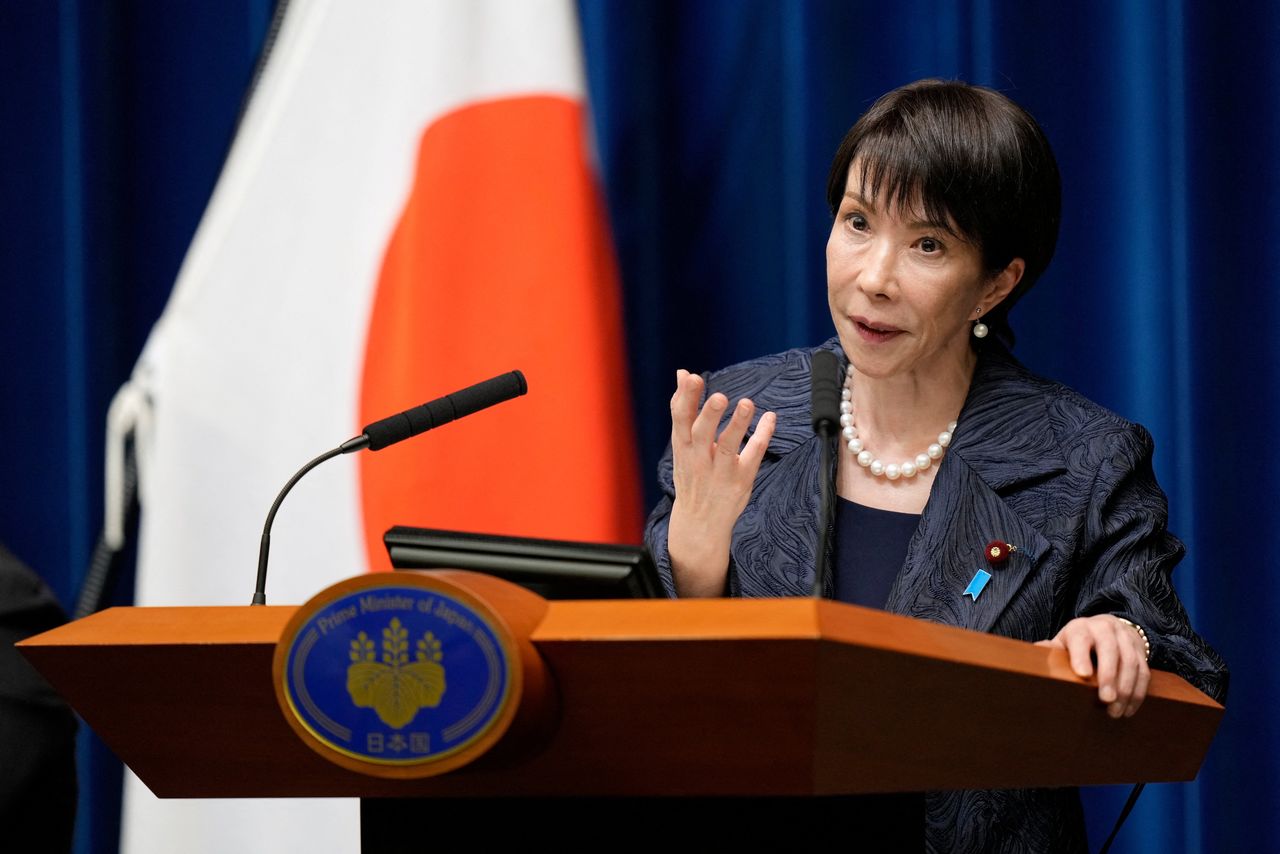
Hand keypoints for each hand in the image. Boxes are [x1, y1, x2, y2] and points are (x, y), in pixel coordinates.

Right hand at [666, 369, 775, 596]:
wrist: (698, 522)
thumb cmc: (691, 474)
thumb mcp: (682, 443)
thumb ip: (684, 408)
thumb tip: (681, 372)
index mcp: (682, 447)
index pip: (680, 419)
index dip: (684, 398)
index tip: (690, 377)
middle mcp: (698, 458)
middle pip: (701, 433)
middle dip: (709, 414)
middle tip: (720, 396)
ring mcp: (720, 471)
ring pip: (728, 446)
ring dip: (737, 425)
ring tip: (747, 403)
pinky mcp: (740, 480)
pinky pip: (753, 455)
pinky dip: (762, 435)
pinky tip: (770, 418)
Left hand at [1036, 615, 1150, 717]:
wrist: (1109, 628)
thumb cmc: (1079, 642)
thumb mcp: (1063, 643)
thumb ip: (1049, 651)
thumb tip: (1029, 658)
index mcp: (1080, 628)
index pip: (1081, 638)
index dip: (1081, 655)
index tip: (1082, 675)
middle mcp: (1105, 629)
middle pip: (1110, 650)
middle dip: (1109, 676)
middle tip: (1105, 700)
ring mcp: (1125, 638)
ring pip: (1131, 662)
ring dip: (1126, 689)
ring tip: (1116, 711)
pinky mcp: (1141, 651)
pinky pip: (1144, 672)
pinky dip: (1138, 693)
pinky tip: (1128, 709)